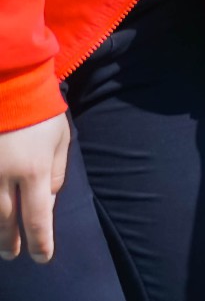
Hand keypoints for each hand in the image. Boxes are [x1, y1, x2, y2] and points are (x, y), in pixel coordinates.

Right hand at [0, 112, 69, 263]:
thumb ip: (57, 171)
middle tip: (15, 254)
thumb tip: (49, 199)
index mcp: (33, 170)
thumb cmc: (41, 112)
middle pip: (7, 220)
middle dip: (12, 241)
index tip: (43, 257)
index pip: (36, 217)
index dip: (40, 240)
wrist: (11, 85)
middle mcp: (4, 176)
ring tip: (1, 245)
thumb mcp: (60, 139)